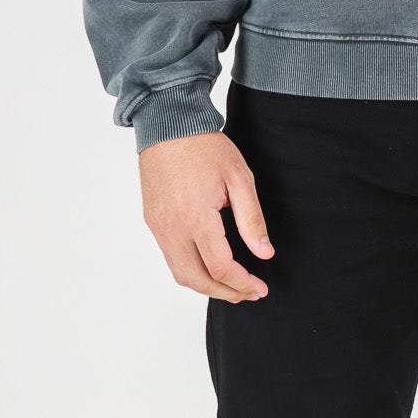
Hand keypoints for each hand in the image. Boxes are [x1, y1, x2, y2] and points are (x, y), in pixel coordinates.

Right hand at [139, 131, 275, 302]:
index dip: (242, 284)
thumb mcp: (238, 176)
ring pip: (180, 274)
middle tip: (248, 293)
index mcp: (196, 218)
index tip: (260, 288)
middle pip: (197, 280)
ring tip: (231, 285)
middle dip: (225, 293)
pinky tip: (209, 266)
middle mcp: (172, 229)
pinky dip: (191, 271)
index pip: (220, 268)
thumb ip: (252, 218)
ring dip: (206, 286)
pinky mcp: (153, 221)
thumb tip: (264, 253)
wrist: (168, 124)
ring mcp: (159, 227)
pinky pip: (171, 258)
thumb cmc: (205, 146)